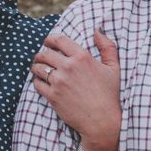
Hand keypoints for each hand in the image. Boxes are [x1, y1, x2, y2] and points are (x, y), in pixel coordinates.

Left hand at [33, 32, 120, 150]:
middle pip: (45, 53)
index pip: (59, 40)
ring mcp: (59, 82)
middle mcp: (68, 67)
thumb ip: (107, 46)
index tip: (47, 42)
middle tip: (41, 58)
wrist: (102, 121)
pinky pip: (37, 84)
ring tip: (39, 70)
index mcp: (82, 57)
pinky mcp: (52, 96)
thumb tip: (98, 29)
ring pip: (38, 68)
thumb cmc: (109, 94)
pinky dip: (37, 81)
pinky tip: (41, 83)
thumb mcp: (113, 68)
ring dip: (36, 67)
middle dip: (41, 54)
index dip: (50, 39)